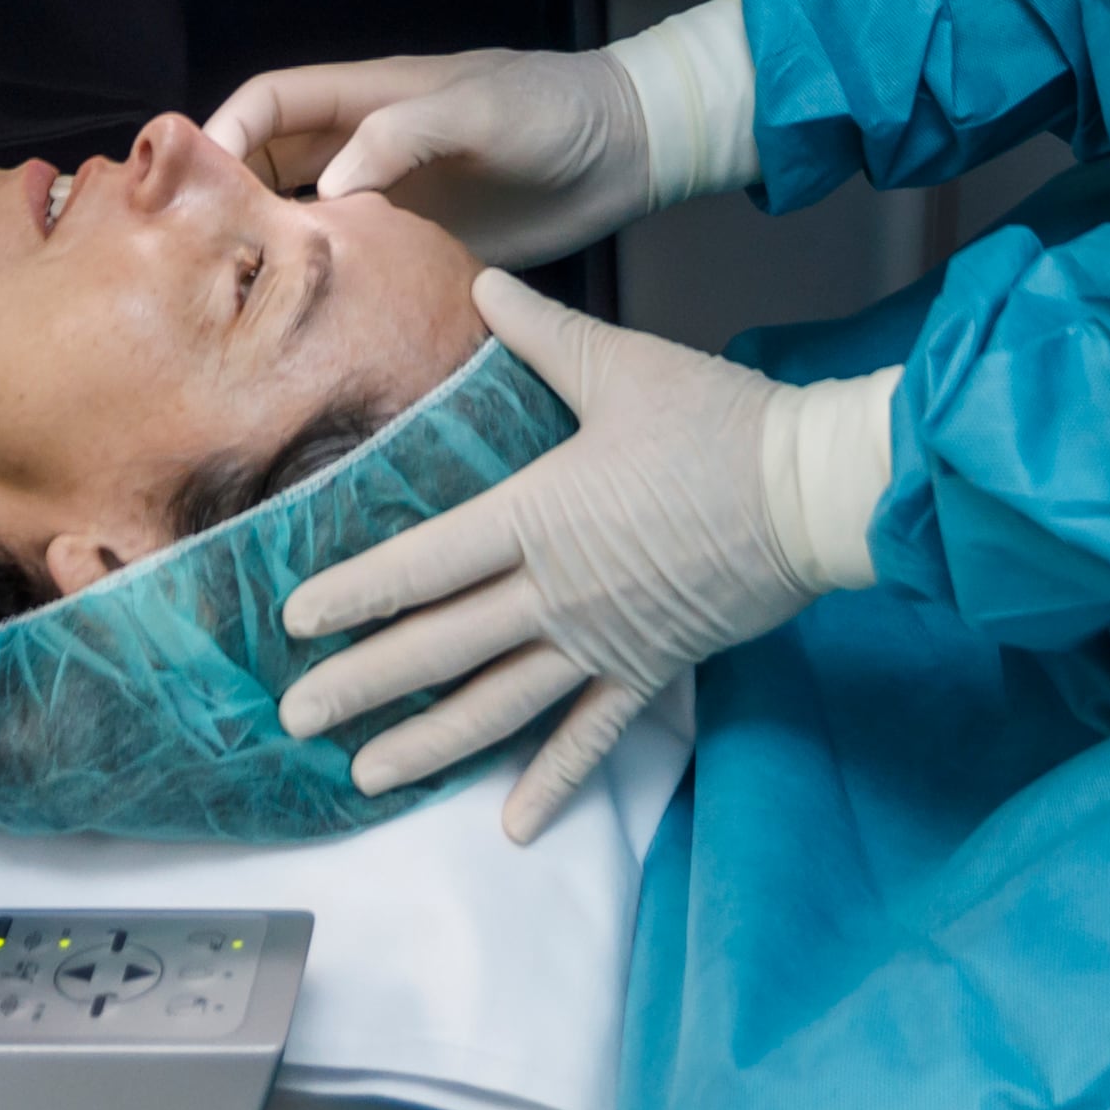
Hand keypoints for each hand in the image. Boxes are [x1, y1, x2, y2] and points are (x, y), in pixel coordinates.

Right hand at [201, 47, 647, 270]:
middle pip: (271, 164)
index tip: (194, 180)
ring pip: (306, 220)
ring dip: (274, 249)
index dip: (226, 130)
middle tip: (199, 252)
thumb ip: (406, 133)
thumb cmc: (556, 107)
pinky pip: (357, 268)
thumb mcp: (481, 106)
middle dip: (230, 197)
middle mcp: (368, 150)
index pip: (272, 102)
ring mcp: (392, 201)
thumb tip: (330, 185)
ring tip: (240, 298)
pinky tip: (312, 325)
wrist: (628, 152)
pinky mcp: (420, 249)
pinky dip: (327, 290)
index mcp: (369, 98)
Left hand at [278, 272, 885, 840]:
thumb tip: (484, 286)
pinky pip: (592, 734)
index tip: (294, 622)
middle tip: (296, 719)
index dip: (356, 592)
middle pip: (442, 647)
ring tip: (367, 775)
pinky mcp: (652, 668)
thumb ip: (543, 334)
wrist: (815, 492)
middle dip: (363, 685)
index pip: (424, 563)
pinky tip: (511, 824)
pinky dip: (552, 780)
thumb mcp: (624, 367)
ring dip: (430, 743)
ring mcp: (602, 641)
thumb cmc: (720, 423)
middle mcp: (557, 593)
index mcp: (539, 516)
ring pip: (500, 704)